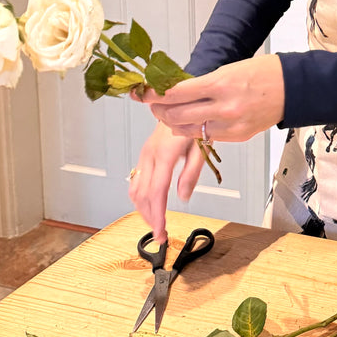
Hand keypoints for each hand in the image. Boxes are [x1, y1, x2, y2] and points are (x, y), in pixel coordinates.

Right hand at [128, 122, 203, 243]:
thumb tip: (183, 196)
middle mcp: (150, 155)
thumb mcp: (201, 146)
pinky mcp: (145, 154)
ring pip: (135, 189)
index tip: (161, 232)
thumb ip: (191, 173)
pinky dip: (140, 197)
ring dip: (143, 210)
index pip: (157, 192)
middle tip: (161, 235)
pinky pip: (136, 180)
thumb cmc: (195, 120)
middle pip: (143, 195)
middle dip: (150, 218)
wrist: (182, 100)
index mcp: (164, 154)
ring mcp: (145, 154)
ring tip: (155, 224)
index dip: (157, 216)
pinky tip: (149, 205)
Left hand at [139, 54, 284, 143]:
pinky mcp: (238, 137)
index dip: (155, 94)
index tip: (144, 93)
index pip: (176, 93)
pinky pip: (207, 137)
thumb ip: (203, 83)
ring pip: (188, 131)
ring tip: (168, 115)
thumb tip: (176, 91)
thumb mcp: (229, 70)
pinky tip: (190, 123)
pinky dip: (194, 130)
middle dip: (159, 110)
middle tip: (153, 104)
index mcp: (221, 84)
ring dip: (173, 123)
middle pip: (177, 115)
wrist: (293, 88)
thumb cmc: (263, 73)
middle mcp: (224, 107)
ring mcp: (231, 125)